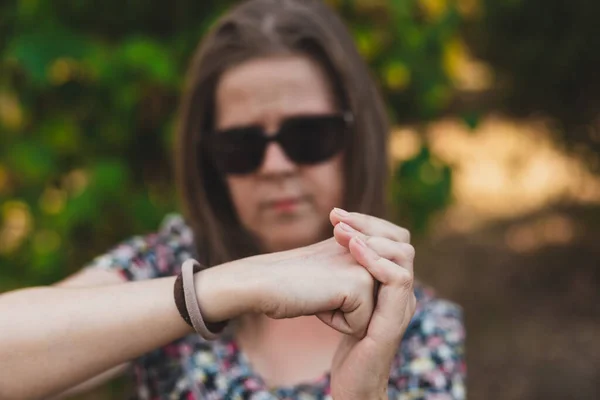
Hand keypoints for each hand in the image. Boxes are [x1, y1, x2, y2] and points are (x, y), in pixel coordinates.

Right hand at [197, 236, 376, 337]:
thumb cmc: (290, 283)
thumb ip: (354, 274)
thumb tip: (373, 295)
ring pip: (372, 316)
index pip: (375, 290)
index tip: (320, 282)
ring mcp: (367, 265)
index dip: (347, 300)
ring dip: (344, 315)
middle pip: (376, 305)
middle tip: (319, 287)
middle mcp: (370, 250)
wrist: (263, 281)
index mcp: (365, 242)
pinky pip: (360, 325)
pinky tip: (317, 302)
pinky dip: (337, 323)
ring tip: (319, 293)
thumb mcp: (329, 273)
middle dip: (350, 308)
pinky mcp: (360, 284)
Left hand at [328, 208, 416, 399]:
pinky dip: (375, 261)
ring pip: (403, 255)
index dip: (367, 222)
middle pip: (401, 240)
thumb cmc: (347, 341)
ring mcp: (401, 306)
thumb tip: (336, 238)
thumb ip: (349, 272)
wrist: (353, 383)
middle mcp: (402, 291)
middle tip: (337, 218)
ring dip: (371, 239)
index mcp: (392, 283)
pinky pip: (397, 280)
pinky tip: (352, 251)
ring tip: (342, 232)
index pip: (391, 238)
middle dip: (368, 224)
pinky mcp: (394, 322)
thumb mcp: (345, 298)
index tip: (336, 214)